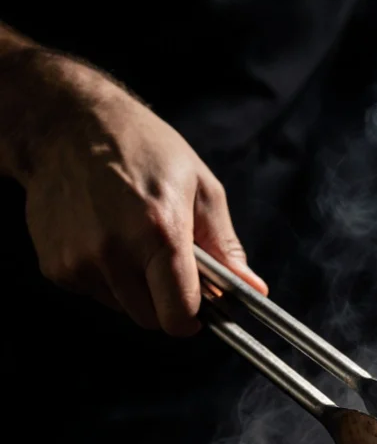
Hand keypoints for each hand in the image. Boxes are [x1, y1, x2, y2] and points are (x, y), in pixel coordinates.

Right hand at [12, 51, 266, 334]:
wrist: (66, 125)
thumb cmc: (142, 149)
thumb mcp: (200, 188)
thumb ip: (225, 247)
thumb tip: (254, 291)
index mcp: (158, 232)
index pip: (178, 315)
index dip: (192, 317)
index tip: (197, 305)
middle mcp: (114, 252)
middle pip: (151, 318)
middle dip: (164, 301)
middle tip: (164, 263)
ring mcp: (79, 261)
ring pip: (123, 308)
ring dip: (134, 289)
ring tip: (132, 241)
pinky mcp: (55, 267)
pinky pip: (94, 293)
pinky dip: (105, 278)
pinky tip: (103, 237)